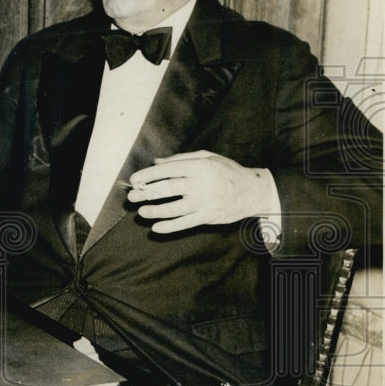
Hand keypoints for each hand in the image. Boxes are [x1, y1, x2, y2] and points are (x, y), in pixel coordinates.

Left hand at [127, 150, 275, 233]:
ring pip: (173, 209)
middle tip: (132, 197)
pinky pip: (184, 224)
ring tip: (141, 212)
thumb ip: (180, 159)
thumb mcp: (207, 157)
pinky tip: (156, 228)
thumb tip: (156, 162)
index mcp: (198, 167)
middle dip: (146, 193)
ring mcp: (204, 202)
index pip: (167, 171)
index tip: (134, 180)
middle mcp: (200, 184)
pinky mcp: (207, 217)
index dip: (148, 175)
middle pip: (166, 190)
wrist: (252, 191)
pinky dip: (169, 227)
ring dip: (154, 211)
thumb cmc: (227, 171)